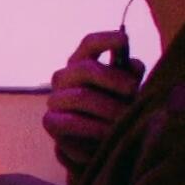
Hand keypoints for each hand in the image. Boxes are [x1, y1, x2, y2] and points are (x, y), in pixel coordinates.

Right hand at [43, 31, 144, 173]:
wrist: (98, 145)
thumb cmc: (115, 109)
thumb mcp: (127, 91)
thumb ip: (130, 76)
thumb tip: (133, 65)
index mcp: (83, 63)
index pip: (90, 44)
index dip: (106, 39)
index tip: (125, 40)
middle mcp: (64, 77)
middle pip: (85, 69)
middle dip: (113, 79)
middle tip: (134, 90)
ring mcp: (55, 99)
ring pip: (80, 96)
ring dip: (108, 108)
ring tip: (125, 118)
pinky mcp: (51, 122)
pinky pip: (70, 122)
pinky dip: (93, 129)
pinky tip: (108, 135)